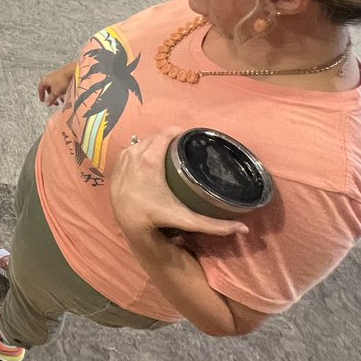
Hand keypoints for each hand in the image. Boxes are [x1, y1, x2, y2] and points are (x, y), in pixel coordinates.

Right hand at [37, 63, 74, 105]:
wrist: (72, 72)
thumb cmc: (62, 81)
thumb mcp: (56, 92)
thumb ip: (51, 99)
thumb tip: (47, 104)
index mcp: (44, 80)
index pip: (40, 89)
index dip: (41, 96)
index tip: (43, 101)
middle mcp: (49, 77)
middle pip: (48, 89)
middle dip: (52, 97)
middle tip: (55, 103)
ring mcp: (56, 76)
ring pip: (55, 88)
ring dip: (58, 95)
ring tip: (62, 100)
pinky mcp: (62, 76)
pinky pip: (60, 85)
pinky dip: (61, 91)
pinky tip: (66, 95)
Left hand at [110, 128, 250, 240]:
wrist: (129, 224)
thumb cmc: (157, 218)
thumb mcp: (186, 220)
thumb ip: (215, 225)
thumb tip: (243, 229)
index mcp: (149, 160)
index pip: (165, 134)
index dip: (178, 132)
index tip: (190, 135)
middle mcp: (134, 155)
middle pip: (154, 137)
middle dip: (168, 138)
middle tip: (182, 144)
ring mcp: (123, 159)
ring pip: (141, 142)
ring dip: (154, 143)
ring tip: (169, 148)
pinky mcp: (116, 165)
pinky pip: (131, 150)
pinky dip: (140, 149)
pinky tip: (150, 155)